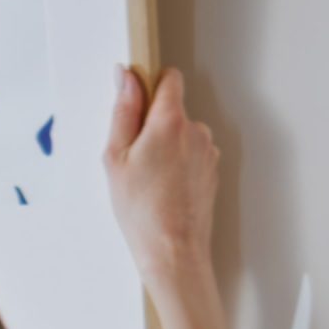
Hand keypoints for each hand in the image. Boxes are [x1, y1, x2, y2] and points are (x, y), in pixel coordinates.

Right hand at [103, 66, 219, 283]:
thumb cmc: (142, 211)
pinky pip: (191, 155)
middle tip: (134, 156)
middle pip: (173, 110)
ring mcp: (208, 153)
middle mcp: (196, 132)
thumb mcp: (116, 157)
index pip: (170, 78)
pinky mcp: (212, 171)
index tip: (136, 102)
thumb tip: (127, 77)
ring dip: (166, 147)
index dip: (151, 84)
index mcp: (170, 121)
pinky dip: (178, 165)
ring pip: (182, 134)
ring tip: (148, 178)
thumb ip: (124, 111)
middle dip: (153, 124)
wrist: (173, 251)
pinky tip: (163, 188)